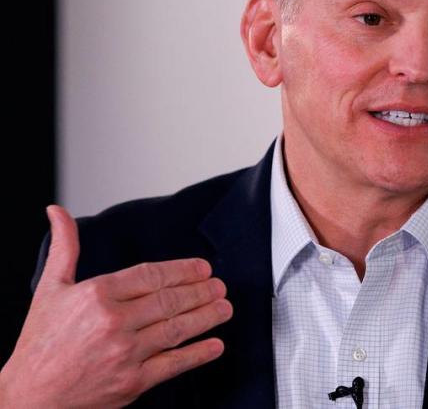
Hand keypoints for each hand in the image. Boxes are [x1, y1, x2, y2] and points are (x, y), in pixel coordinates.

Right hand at [0, 205, 232, 407]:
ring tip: (224, 308)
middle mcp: (113, 322)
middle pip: (170, 300)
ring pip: (178, 329)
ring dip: (207, 317)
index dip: (183, 270)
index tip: (203, 268)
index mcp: (97, 294)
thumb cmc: (40, 344)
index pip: (152, 275)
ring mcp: (125, 353)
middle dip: (201, 292)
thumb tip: (57, 211)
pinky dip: (199, 354)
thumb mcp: (50, 289)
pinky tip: (215, 346)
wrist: (28, 397)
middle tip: (219, 286)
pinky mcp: (132, 382)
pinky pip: (174, 364)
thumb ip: (65, 248)